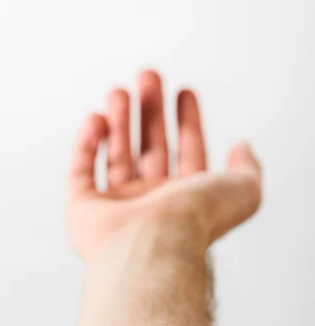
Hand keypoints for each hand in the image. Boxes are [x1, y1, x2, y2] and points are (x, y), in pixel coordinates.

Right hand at [67, 70, 260, 259]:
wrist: (153, 245)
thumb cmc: (195, 220)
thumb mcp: (242, 191)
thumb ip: (248, 168)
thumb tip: (242, 146)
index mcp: (185, 200)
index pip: (188, 154)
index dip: (188, 121)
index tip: (185, 91)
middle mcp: (151, 204)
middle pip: (150, 149)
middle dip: (150, 111)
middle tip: (148, 77)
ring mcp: (116, 208)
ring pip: (116, 156)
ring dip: (119, 121)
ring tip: (120, 91)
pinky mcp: (84, 211)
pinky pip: (81, 172)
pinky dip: (85, 144)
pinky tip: (96, 118)